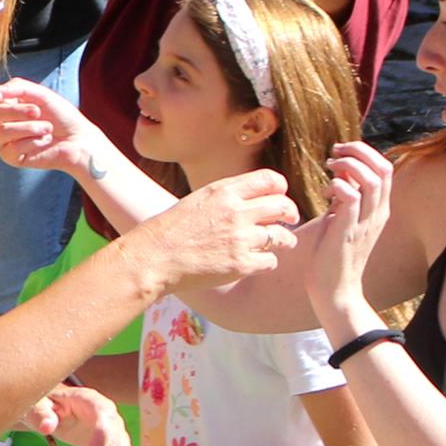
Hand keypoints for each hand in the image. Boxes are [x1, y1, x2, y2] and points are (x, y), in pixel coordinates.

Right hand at [0, 78, 111, 178]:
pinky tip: (44, 141)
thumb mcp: (41, 94)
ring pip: (1, 131)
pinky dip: (31, 143)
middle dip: (16, 111)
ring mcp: (6, 140)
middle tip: (37, 111)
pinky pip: (10, 149)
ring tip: (48, 129)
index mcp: (8, 102)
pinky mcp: (12, 157)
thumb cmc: (61, 115)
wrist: (78, 139)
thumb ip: (17, 87)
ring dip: (29, 128)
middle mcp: (3, 120)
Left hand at [28, 384, 131, 445]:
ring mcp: (116, 433)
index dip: (102, 437)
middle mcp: (110, 417)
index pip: (104, 417)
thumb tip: (47, 426)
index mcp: (92, 401)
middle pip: (115, 442)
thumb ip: (40, 413)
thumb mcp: (38, 405)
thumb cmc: (47, 404)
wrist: (56, 409)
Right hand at [131, 167, 301, 298]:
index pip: (270, 180)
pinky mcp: (241, 264)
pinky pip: (271, 261)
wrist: (154, 257)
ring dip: (285, 239)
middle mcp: (236, 212)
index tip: (280, 196)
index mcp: (224, 191)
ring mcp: (240, 239)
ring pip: (282, 236)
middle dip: (290, 213)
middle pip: (282, 206)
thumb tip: (256, 201)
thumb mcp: (199, 200)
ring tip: (282, 243)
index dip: (280, 188)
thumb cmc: (171, 229)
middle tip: (290, 219)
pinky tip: (259, 261)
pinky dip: (268, 261)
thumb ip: (227, 197)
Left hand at [298, 142, 395, 324]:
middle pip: (383, 169)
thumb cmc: (333, 250)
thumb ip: (346, 193)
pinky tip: (325, 193)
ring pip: (371, 181)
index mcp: (379, 208)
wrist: (334, 288)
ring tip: (330, 169)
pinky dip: (338, 187)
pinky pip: (351, 199)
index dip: (365, 152)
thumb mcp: (343, 216)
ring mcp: (365, 223)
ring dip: (348, 166)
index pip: (385, 169)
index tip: (341, 151)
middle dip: (359, 151)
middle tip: (335, 152)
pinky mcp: (348, 232)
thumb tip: (341, 169)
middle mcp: (377, 213)